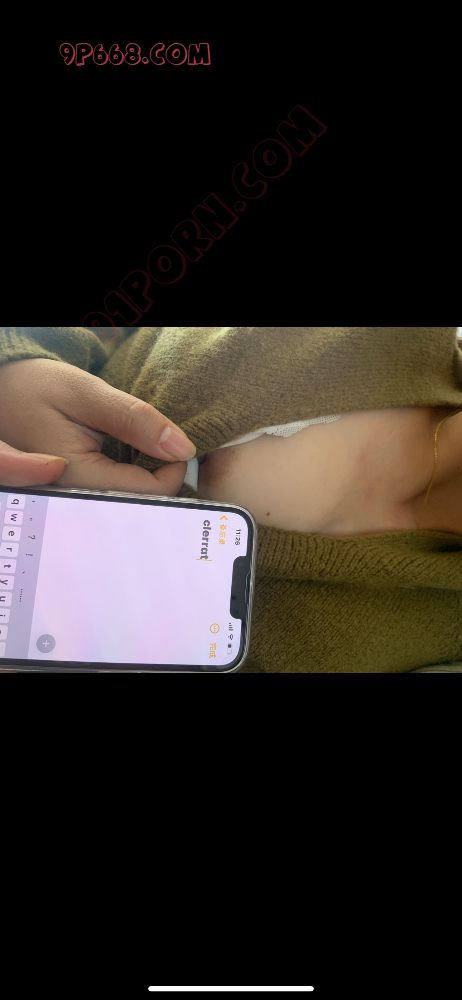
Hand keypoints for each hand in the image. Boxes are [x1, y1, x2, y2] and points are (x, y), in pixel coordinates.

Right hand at [0, 358, 195, 493]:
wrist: (3, 392)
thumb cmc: (37, 388)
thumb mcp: (87, 393)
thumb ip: (134, 419)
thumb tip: (182, 447)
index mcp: (76, 478)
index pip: (148, 494)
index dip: (174, 470)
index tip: (178, 443)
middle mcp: (73, 497)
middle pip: (141, 505)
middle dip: (163, 478)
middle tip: (166, 447)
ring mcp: (74, 498)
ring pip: (130, 502)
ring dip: (149, 479)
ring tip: (150, 451)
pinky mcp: (77, 492)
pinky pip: (117, 494)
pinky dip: (133, 476)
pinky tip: (134, 457)